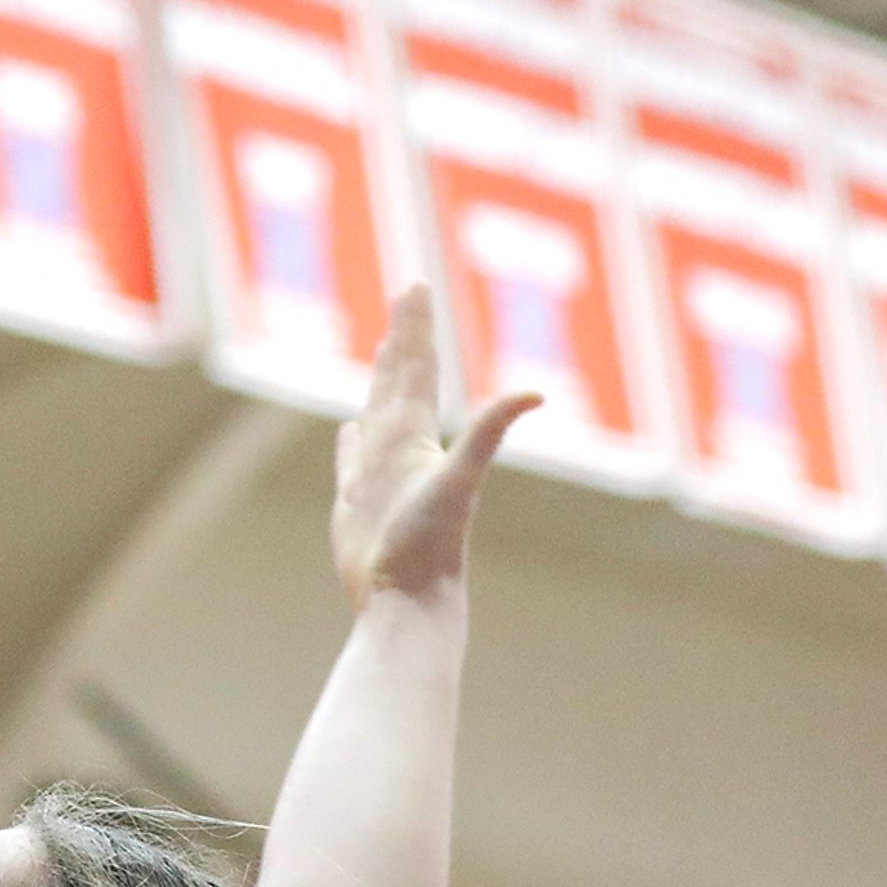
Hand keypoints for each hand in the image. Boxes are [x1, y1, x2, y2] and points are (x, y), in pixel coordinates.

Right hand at [332, 283, 533, 604]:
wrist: (410, 601)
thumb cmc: (430, 547)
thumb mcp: (460, 480)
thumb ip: (489, 432)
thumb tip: (537, 394)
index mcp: (417, 438)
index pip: (418, 370)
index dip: (416, 328)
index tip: (416, 285)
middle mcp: (399, 450)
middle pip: (400, 380)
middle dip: (403, 336)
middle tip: (407, 294)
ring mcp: (376, 476)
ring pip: (377, 412)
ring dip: (380, 379)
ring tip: (382, 350)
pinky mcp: (354, 505)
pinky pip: (349, 461)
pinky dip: (349, 441)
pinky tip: (349, 430)